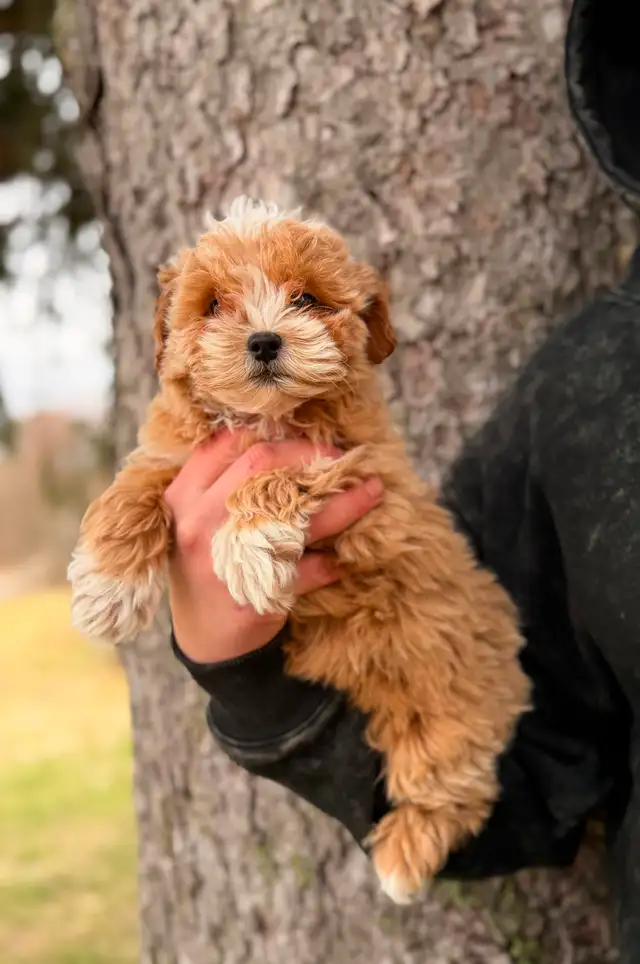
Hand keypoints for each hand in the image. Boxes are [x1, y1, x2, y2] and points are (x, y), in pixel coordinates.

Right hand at [165, 431, 382, 664]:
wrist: (205, 638)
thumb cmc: (210, 564)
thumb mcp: (200, 518)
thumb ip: (226, 480)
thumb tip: (291, 440)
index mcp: (184, 496)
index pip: (229, 443)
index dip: (276, 435)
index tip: (310, 440)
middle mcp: (200, 523)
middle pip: (260, 464)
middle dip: (311, 456)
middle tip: (344, 459)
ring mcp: (226, 559)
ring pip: (295, 514)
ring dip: (343, 502)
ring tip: (373, 490)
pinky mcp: (255, 595)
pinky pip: (309, 569)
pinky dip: (331, 562)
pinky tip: (344, 558)